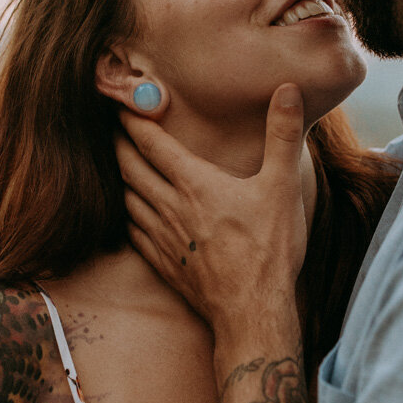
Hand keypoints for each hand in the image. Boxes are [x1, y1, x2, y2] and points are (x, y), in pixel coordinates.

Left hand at [115, 85, 307, 337]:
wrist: (252, 312)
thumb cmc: (269, 249)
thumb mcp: (283, 186)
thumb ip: (283, 135)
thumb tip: (288, 90)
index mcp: (194, 184)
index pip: (151, 143)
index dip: (132, 120)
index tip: (121, 104)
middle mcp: (170, 208)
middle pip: (129, 168)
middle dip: (118, 144)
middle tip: (114, 129)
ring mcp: (163, 239)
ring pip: (127, 200)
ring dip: (120, 179)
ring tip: (120, 166)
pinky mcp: (164, 264)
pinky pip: (134, 233)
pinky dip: (128, 215)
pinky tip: (132, 214)